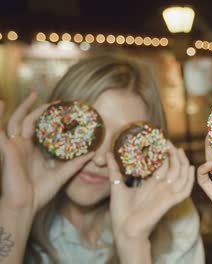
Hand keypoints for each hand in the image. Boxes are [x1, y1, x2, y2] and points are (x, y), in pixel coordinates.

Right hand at [0, 94, 93, 214]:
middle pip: (30, 121)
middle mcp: (23, 146)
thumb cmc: (40, 193)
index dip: (50, 118)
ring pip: (16, 121)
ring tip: (33, 95)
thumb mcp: (62, 174)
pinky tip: (1, 104)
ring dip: (23, 107)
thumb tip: (92, 153)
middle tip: (56, 101)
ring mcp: (14, 147)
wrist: (25, 206)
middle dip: (40, 108)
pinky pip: (0, 131)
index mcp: (34, 151)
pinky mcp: (7, 150)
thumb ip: (76, 163)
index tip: (64, 109)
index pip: (41, 128)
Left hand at [108, 142, 194, 243]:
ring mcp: (167, 195)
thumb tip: (108, 154)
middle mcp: (162, 189)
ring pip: (182, 176)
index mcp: (153, 186)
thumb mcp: (117, 185)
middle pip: (174, 168)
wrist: (124, 230)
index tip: (162, 141)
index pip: (164, 166)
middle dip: (174, 155)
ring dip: (182, 162)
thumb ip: (114, 170)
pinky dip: (189, 179)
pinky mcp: (169, 202)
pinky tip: (190, 167)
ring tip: (179, 150)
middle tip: (169, 142)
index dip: (165, 154)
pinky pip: (185, 190)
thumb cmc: (121, 213)